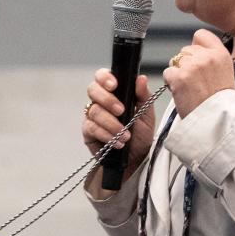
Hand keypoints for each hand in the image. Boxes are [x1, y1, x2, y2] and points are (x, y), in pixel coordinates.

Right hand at [83, 68, 152, 185]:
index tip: (114, 85)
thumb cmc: (140, 135)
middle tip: (121, 111)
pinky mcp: (87, 131)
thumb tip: (140, 79)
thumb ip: (144, 96)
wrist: (135, 159)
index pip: (102, 76)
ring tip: (125, 135)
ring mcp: (92, 116)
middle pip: (93, 89)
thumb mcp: (147, 115)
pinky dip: (106, 134)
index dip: (104, 77)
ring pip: (94, 111)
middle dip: (107, 100)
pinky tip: (117, 141)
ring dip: (111, 123)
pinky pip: (92, 128)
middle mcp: (100, 101)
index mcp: (114, 92)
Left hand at [164, 29, 234, 117]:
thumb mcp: (225, 71)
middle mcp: (206, 56)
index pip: (200, 35)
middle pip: (185, 50)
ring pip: (175, 61)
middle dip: (185, 63)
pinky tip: (181, 91)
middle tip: (193, 80)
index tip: (196, 57)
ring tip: (189, 87)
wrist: (216, 119)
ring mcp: (192, 66)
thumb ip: (212, 57)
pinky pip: (168, 73)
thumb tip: (196, 48)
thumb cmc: (219, 100)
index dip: (195, 46)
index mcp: (220, 53)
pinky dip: (170, 82)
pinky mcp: (179, 77)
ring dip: (177, 72)